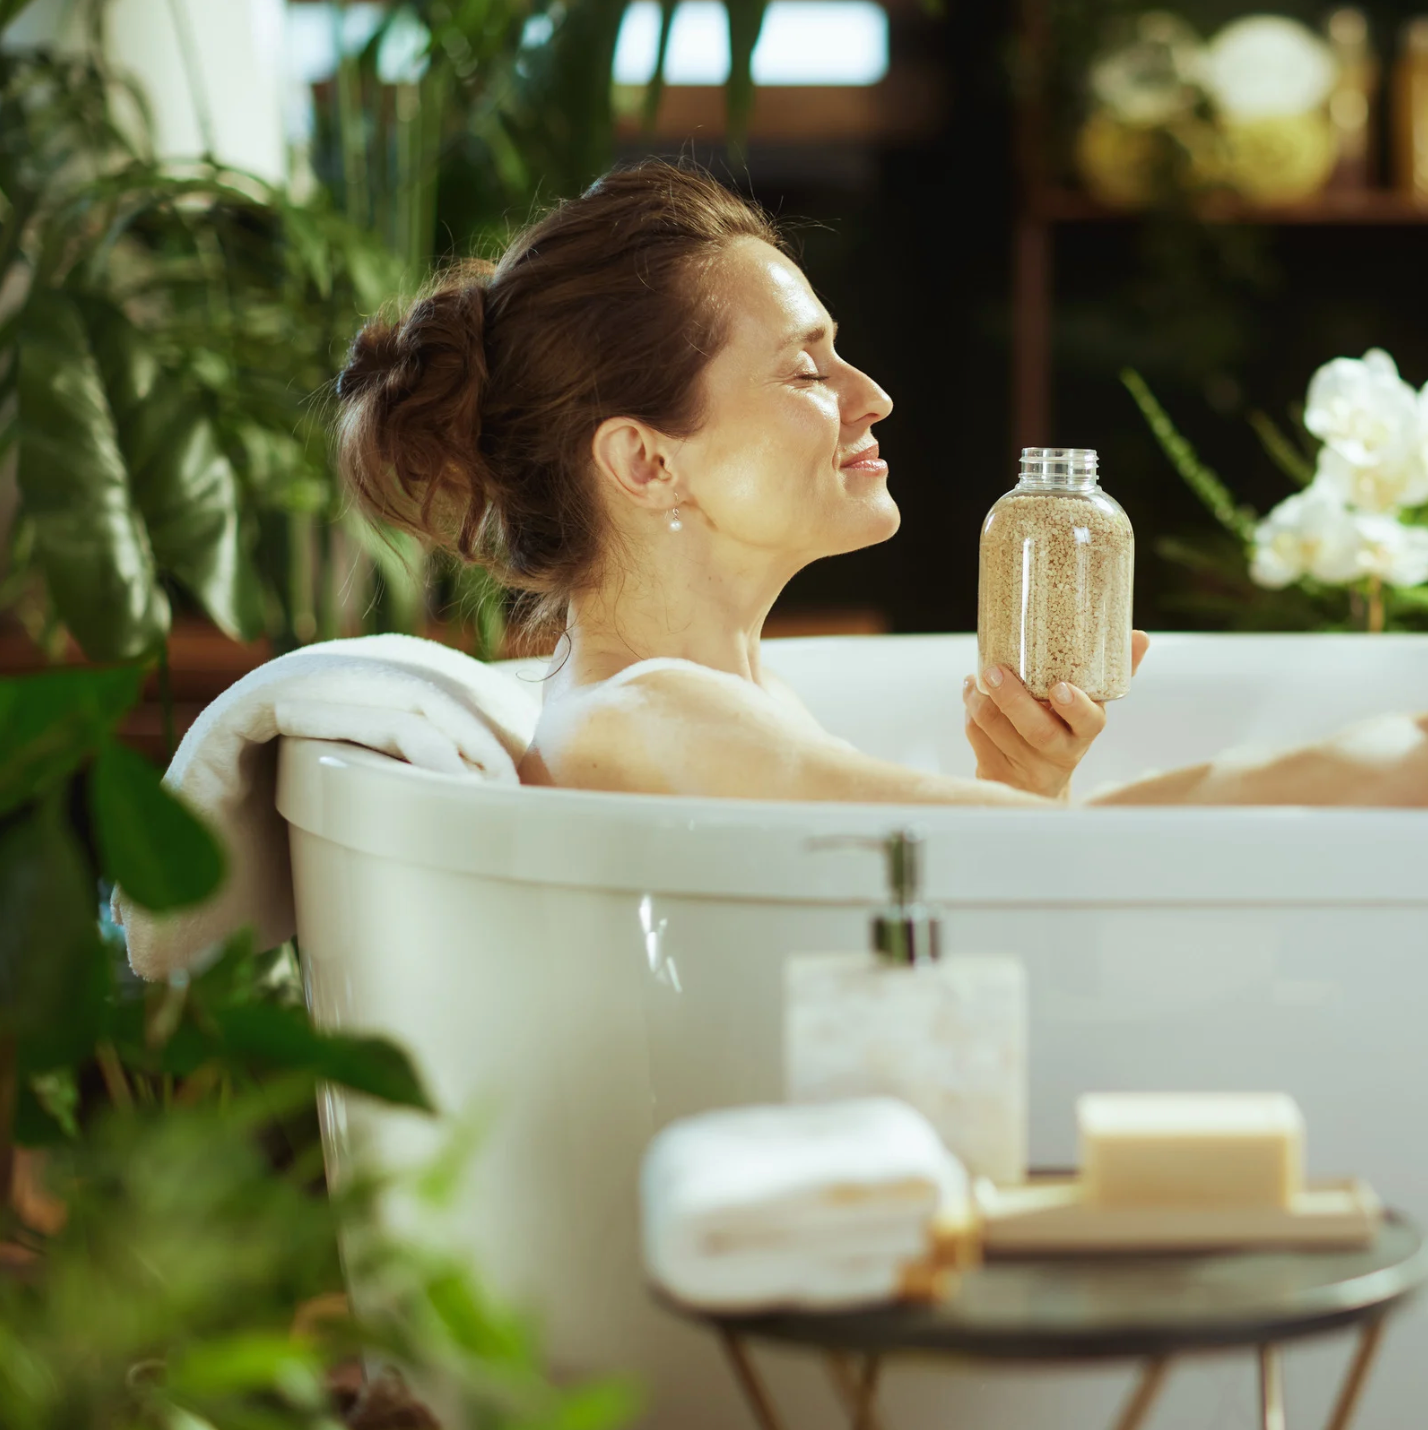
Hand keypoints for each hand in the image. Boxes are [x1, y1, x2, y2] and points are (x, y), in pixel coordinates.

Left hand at [962, 632, 1150, 800]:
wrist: (1037, 784)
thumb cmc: (1064, 731)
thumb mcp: (1089, 707)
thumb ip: (1114, 672)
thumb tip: (1141, 636)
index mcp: (1085, 733)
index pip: (1088, 723)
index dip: (1074, 707)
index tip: (1060, 688)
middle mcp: (1059, 754)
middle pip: (1037, 731)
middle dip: (1012, 699)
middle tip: (995, 670)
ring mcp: (1027, 767)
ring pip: (998, 731)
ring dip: (982, 700)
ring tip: (978, 677)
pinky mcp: (998, 773)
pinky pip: (979, 739)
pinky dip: (970, 711)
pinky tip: (972, 693)